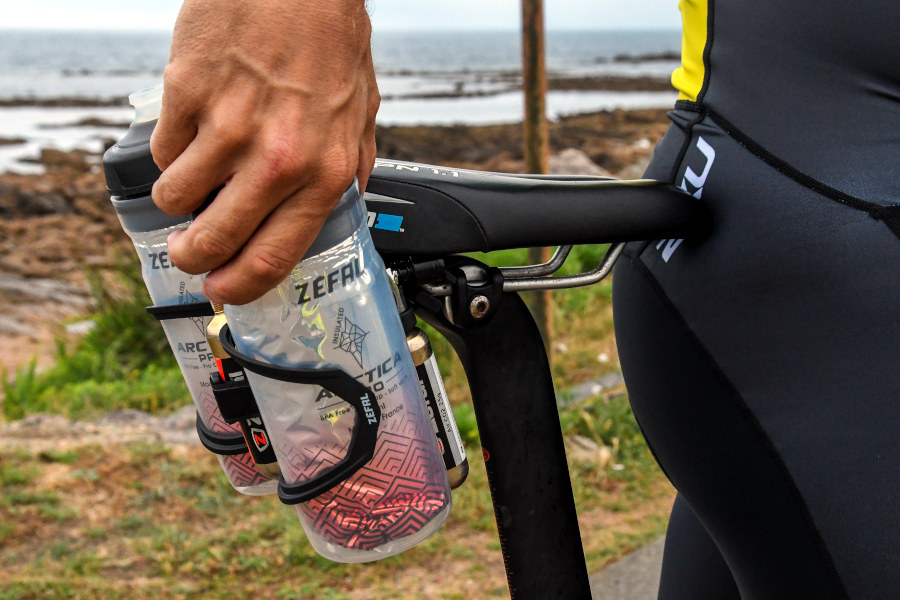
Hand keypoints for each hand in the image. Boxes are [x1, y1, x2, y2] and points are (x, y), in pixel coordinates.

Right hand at [150, 0, 379, 304]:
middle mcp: (275, 159)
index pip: (273, 256)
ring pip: (175, 198)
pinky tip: (194, 128)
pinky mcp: (187, 94)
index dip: (241, 286)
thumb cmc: (330, 42)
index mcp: (322, 172)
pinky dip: (171, 148)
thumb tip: (342, 205)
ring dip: (178, 197)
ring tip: (195, 176)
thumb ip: (348, 168)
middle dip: (193, 257)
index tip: (224, 291)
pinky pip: (162, 149)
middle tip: (189, 252)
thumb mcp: (361, 115)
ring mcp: (227, 127)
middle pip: (212, 241)